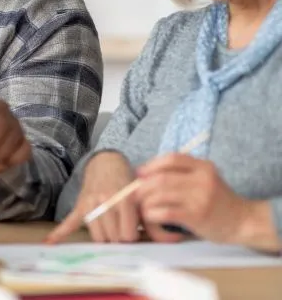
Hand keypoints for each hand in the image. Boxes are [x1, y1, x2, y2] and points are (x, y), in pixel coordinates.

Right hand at [47, 152, 183, 243]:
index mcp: (125, 199)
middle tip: (122, 231)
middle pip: (112, 238)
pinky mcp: (80, 205)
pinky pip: (69, 221)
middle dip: (119, 239)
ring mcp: (90, 203)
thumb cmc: (128, 182)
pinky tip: (50, 242)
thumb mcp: (143, 197)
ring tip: (110, 230)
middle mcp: (106, 201)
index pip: (128, 235)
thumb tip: (173, 238)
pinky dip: (60, 233)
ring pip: (97, 236)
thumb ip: (153, 218)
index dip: (132, 236)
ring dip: (105, 238)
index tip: (134, 231)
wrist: (106, 163)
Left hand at [135, 154, 273, 248]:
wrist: (243, 222)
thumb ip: (182, 173)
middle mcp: (202, 179)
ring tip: (145, 209)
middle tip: (136, 195)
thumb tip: (144, 174)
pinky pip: (163, 212)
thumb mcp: (205, 179)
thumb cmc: (217, 201)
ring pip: (159, 195)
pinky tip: (154, 219)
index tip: (140, 174)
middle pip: (160, 178)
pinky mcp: (196, 216)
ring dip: (145, 203)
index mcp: (204, 166)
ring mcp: (200, 198)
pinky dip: (152, 216)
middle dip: (142, 187)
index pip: (172, 158)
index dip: (151, 165)